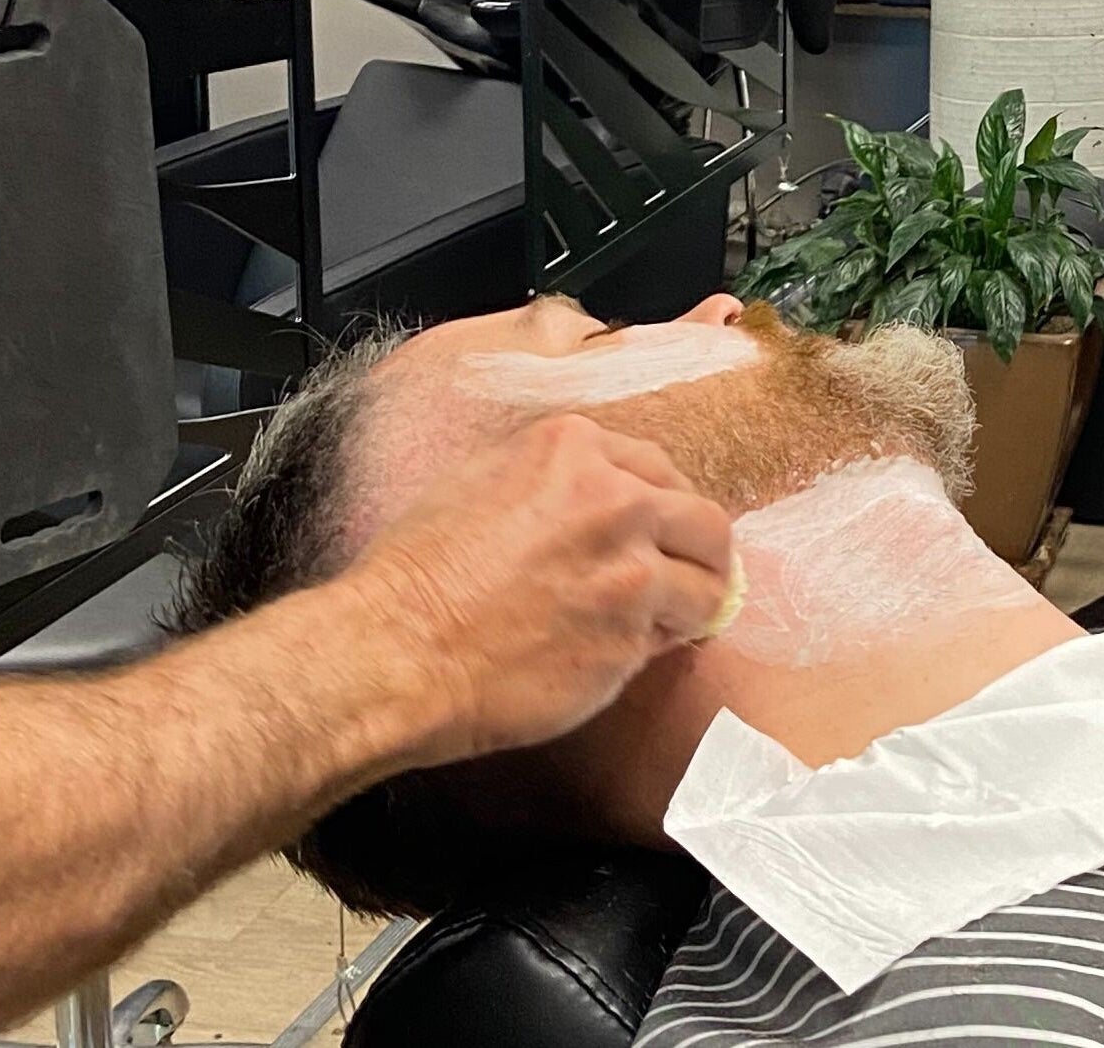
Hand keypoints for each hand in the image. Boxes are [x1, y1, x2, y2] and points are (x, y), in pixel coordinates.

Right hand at [338, 415, 734, 764]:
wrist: (395, 651)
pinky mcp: (633, 635)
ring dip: (693, 605)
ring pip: (709, 583)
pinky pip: (672, 636)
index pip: (658, 468)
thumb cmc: (417, 575)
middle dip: (703, 552)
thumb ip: (557, 480)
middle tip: (691, 578)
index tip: (661, 532)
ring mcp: (631, 568)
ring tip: (672, 623)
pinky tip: (620, 654)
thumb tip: (606, 499)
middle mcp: (614, 498)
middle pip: (706, 521)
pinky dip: (657, 647)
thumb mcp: (483, 481)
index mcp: (572, 448)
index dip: (664, 507)